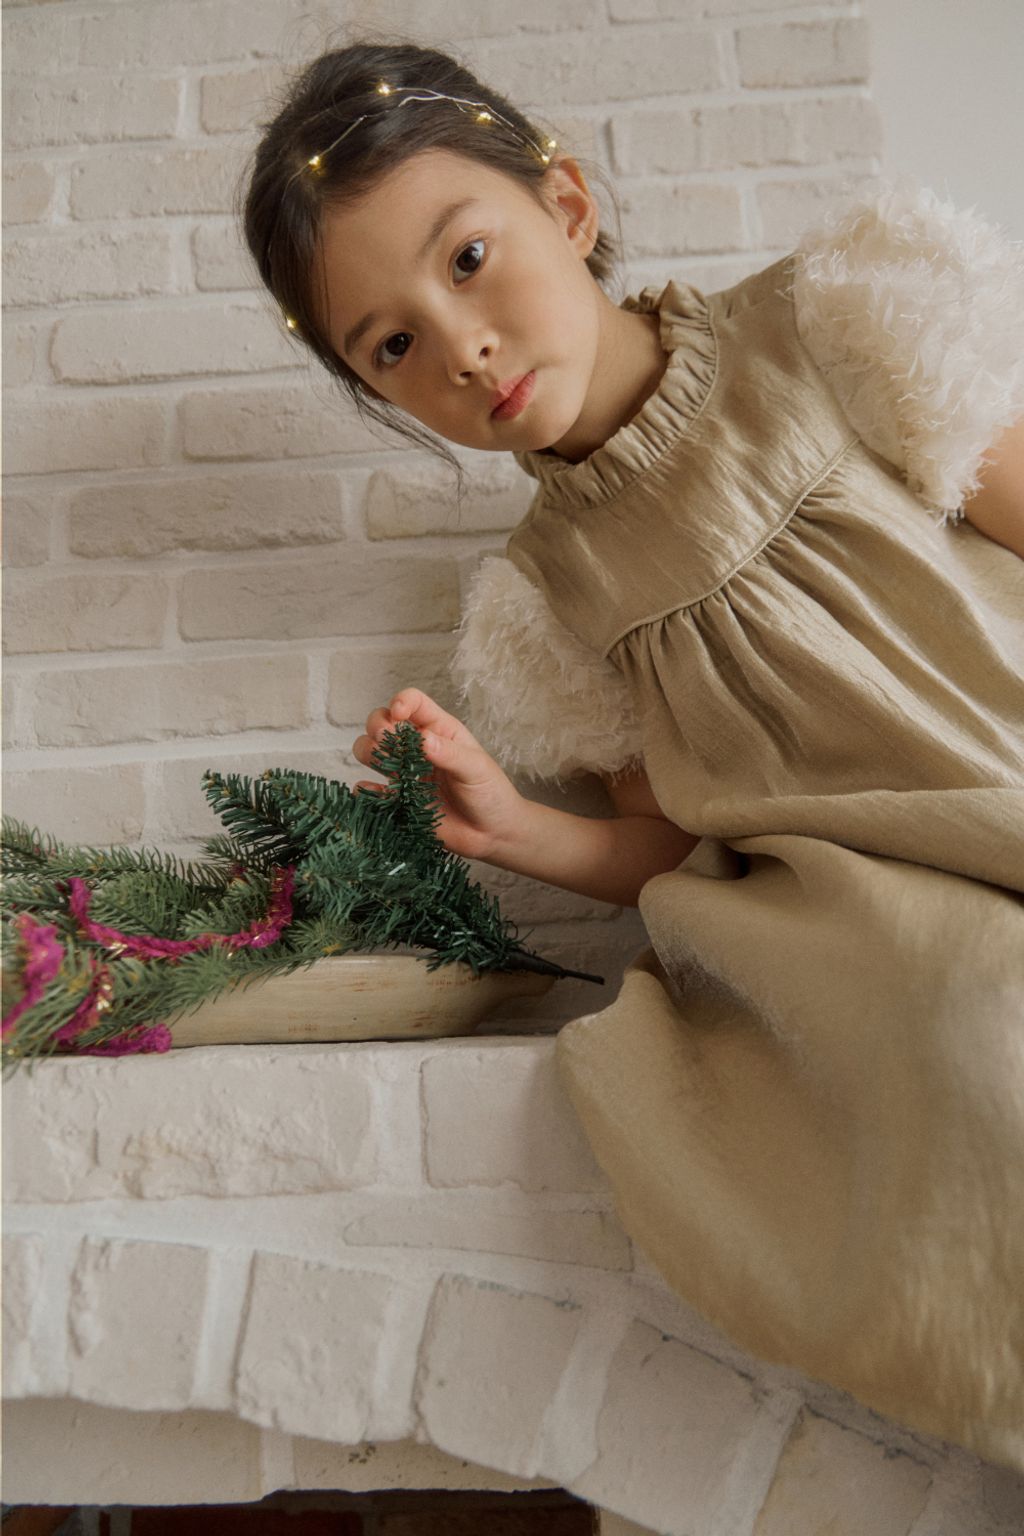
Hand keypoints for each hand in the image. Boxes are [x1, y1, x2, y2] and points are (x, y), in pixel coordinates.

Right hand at [352, 688, 524, 863]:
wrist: (492, 833)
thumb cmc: (490, 793)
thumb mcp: (476, 768)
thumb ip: (449, 753)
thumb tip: (422, 739)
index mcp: (438, 730)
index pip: (413, 702)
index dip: (401, 702)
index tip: (398, 714)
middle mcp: (416, 747)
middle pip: (382, 722)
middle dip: (378, 727)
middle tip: (386, 741)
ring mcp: (405, 773)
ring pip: (369, 751)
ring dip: (368, 752)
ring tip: (386, 766)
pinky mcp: (398, 800)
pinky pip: (370, 791)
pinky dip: (365, 790)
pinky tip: (377, 794)